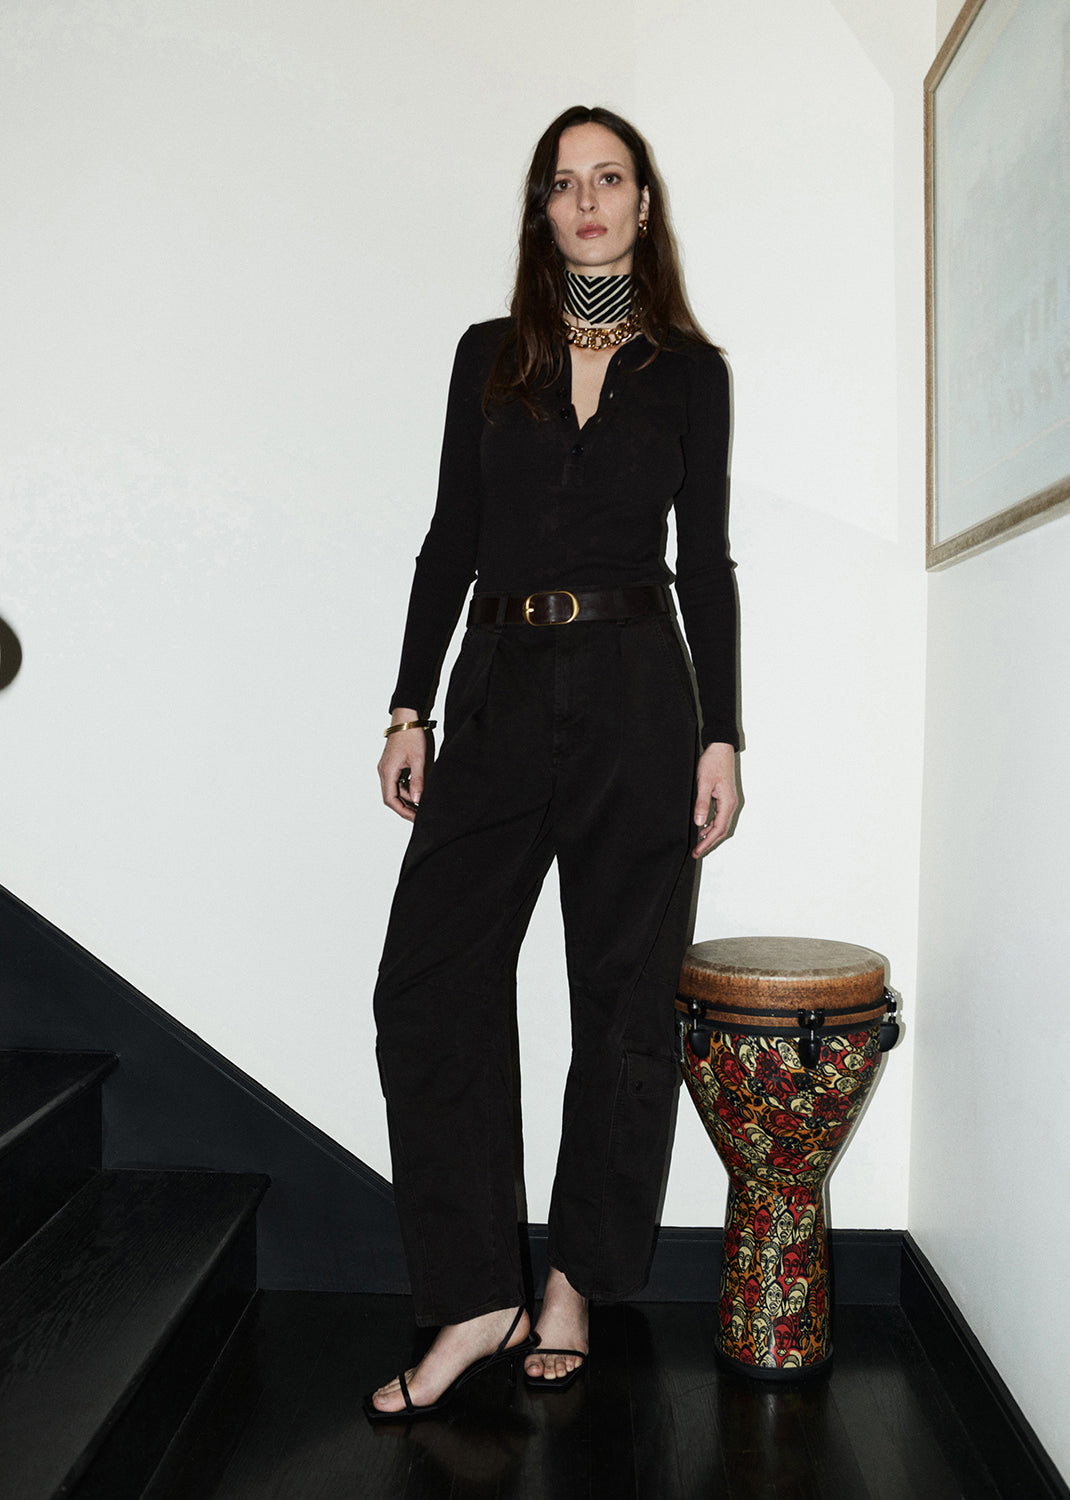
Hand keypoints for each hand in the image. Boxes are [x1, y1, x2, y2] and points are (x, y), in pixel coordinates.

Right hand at [378, 707, 429, 822]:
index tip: (415, 818)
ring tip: (422, 804)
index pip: (391, 799)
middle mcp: (384, 771)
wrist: (406, 718)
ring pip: (395, 790)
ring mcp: (387, 768)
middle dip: (405, 808)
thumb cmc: (410, 735)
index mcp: (387, 771)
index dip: (402, 811)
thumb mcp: (418, 759)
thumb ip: (418, 780)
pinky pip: (397, 782)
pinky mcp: (392, 765)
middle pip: (391, 797)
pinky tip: (418, 791)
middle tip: (419, 815)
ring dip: (406, 798)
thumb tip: (418, 799)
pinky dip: (406, 789)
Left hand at [692, 741, 738, 858]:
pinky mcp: (725, 797)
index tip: (697, 851)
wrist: (720, 748)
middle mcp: (731, 804)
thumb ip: (702, 804)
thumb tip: (699, 823)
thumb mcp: (704, 783)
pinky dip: (712, 825)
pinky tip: (703, 828)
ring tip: (698, 843)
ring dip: (710, 835)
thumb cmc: (712, 763)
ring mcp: (729, 801)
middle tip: (696, 852)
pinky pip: (720, 816)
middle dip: (709, 843)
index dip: (707, 842)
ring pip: (721, 824)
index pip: (718, 829)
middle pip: (722, 830)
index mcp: (728, 802)